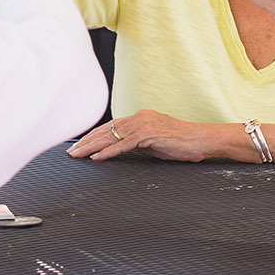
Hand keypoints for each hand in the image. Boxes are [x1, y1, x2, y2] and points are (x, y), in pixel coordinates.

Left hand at [69, 110, 216, 161]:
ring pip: (111, 136)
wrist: (202, 139)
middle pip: (107, 129)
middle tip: (71, 151)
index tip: (80, 144)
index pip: (111, 126)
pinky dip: (108, 152)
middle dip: (87, 141)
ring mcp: (143, 124)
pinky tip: (97, 158)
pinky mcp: (148, 134)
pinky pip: (123, 145)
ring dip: (92, 147)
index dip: (94, 135)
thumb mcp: (155, 142)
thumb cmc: (183, 143)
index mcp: (140, 117)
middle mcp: (139, 117)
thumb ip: (139, 142)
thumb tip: (123, 149)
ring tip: (77, 155)